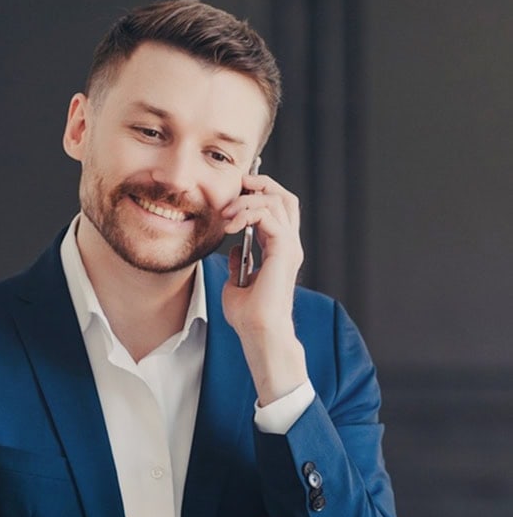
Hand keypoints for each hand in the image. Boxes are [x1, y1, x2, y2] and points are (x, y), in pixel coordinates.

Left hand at [221, 172, 302, 335]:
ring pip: (276, 200)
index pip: (277, 209)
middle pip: (284, 196)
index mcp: (280, 251)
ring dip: (247, 201)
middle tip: (235, 187)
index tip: (231, 199)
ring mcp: (289, 246)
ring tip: (226, 214)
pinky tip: (231, 225)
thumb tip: (235, 250)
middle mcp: (289, 245)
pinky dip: (248, 213)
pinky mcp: (284, 249)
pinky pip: (268, 215)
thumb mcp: (236, 284)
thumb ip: (239, 264)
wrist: (258, 331)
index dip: (257, 195)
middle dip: (259, 184)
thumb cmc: (248, 316)